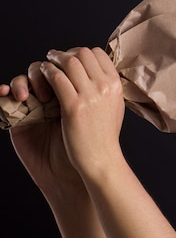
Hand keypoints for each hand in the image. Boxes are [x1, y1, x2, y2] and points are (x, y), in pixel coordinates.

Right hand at [1, 63, 81, 195]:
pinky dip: (4, 90)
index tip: (73, 78)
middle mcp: (54, 95)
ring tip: (28, 96)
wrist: (71, 174)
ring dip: (26, 80)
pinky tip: (6, 93)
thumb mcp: (94, 114)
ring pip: (25, 78)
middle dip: (47, 70)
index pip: (67, 65)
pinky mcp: (18, 117)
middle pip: (45, 66)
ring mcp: (35, 104)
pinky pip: (5, 97)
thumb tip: (103, 64)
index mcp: (73, 91)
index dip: (67, 63)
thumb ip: (94, 90)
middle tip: (51, 90)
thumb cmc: (85, 146)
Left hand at [41, 47, 125, 179]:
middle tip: (55, 58)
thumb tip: (97, 72)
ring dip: (54, 60)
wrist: (101, 158)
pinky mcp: (74, 106)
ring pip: (69, 62)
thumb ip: (107, 87)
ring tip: (46, 65)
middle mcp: (106, 86)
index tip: (71, 59)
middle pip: (83, 53)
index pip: (97, 53)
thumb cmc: (104, 135)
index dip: (81, 53)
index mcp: (116, 85)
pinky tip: (43, 78)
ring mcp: (91, 95)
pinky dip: (47, 73)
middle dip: (66, 53)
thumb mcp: (114, 105)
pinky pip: (57, 78)